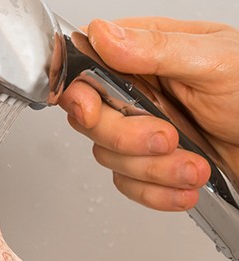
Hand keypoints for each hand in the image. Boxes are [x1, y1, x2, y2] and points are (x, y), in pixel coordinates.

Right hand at [60, 17, 238, 210]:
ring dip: (153, 170)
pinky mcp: (153, 164)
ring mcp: (144, 128)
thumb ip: (155, 49)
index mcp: (147, 54)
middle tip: (165, 137)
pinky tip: (186, 185)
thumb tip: (103, 35)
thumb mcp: (214, 63)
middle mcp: (140, 90)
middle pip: (90, 119)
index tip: (94, 111)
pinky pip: (128, 184)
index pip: (86, 67)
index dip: (79, 93)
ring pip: (109, 156)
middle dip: (126, 138)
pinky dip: (157, 193)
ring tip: (194, 166)